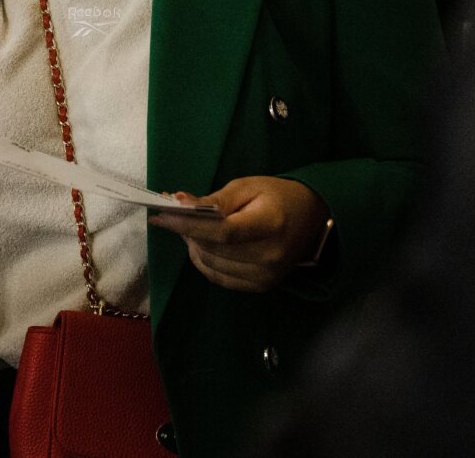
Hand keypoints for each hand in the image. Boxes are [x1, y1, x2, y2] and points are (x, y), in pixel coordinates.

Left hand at [148, 176, 330, 292]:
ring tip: (189, 226)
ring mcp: (265, 276)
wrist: (311, 218)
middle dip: (186, 231)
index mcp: (270, 225)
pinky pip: (217, 276)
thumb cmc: (277, 196)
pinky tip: (201, 243)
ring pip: (210, 264)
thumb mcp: (248, 187)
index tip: (163, 213)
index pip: (222, 232)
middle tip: (172, 213)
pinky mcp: (259, 286)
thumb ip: (215, 199)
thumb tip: (179, 203)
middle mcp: (269, 257)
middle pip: (213, 249)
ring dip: (193, 244)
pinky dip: (203, 259)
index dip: (189, 224)